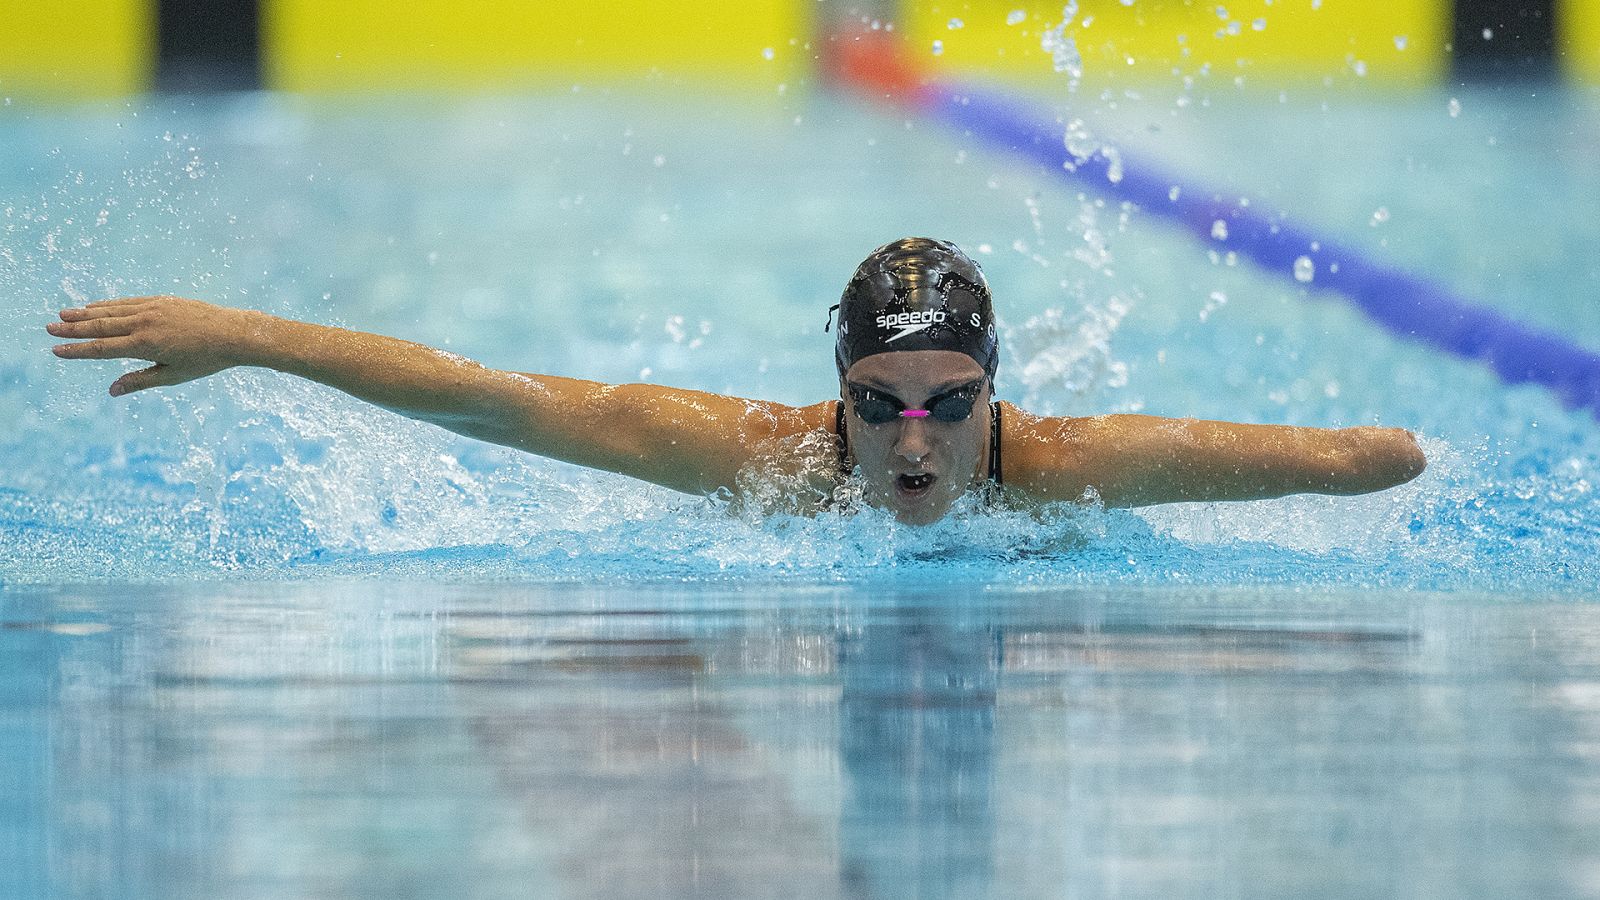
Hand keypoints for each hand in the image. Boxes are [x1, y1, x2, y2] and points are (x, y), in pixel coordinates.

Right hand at [47, 296, 263, 395]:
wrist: (234, 334)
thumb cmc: (206, 360)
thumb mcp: (173, 376)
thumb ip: (140, 380)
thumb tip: (112, 391)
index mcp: (146, 345)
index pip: (102, 348)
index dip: (77, 350)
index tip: (56, 350)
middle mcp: (145, 323)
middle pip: (101, 326)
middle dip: (73, 328)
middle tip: (48, 328)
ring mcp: (153, 309)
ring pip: (112, 311)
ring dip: (86, 313)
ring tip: (64, 315)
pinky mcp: (162, 300)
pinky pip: (128, 302)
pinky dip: (109, 304)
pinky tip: (96, 306)